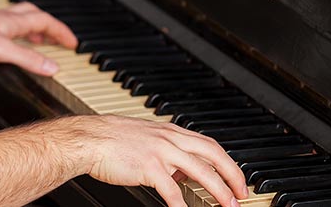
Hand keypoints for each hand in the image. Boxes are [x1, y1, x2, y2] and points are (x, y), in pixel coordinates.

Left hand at [0, 3, 77, 75]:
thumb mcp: (2, 50)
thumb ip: (28, 59)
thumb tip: (53, 67)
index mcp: (13, 21)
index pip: (45, 21)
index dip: (61, 31)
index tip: (73, 42)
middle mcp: (4, 20)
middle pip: (33, 17)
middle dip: (49, 27)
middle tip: (58, 39)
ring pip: (18, 24)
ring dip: (32, 32)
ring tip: (39, 42)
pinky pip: (4, 34)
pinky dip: (14, 40)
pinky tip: (9, 50)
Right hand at [71, 115, 247, 206]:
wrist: (88, 139)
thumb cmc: (110, 139)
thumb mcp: (145, 139)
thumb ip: (166, 151)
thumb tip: (182, 172)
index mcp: (170, 131)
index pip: (209, 144)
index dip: (227, 162)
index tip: (236, 178)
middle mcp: (170, 139)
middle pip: (213, 155)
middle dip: (232, 175)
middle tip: (242, 194)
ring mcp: (160, 152)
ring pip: (201, 172)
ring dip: (219, 191)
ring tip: (228, 206)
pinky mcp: (148, 167)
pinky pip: (172, 191)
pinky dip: (183, 206)